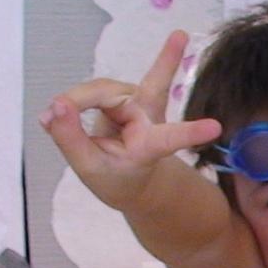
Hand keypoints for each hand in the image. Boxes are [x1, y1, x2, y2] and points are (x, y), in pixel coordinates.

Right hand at [40, 30, 222, 210]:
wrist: (131, 177)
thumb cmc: (119, 178)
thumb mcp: (90, 169)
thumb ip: (71, 140)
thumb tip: (54, 107)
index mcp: (150, 145)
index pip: (169, 138)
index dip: (189, 133)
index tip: (215, 127)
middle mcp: (148, 117)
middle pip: (112, 92)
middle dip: (82, 99)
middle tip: (65, 107)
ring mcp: (136, 100)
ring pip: (98, 88)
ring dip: (74, 103)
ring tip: (52, 120)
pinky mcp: (122, 93)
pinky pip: (92, 90)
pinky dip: (71, 102)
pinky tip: (55, 111)